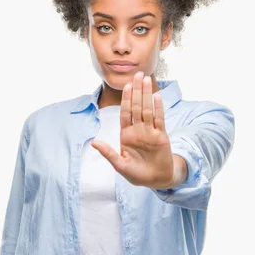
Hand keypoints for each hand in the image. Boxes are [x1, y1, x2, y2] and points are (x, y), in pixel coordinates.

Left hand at [91, 71, 175, 188]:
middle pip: (136, 106)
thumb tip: (94, 142)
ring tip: (146, 79)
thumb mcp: (119, 165)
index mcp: (127, 135)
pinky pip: (159, 119)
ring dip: (147, 94)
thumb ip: (108, 153)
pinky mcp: (161, 136)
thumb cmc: (137, 174)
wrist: (156, 180)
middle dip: (137, 90)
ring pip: (147, 109)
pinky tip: (157, 97)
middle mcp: (138, 130)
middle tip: (138, 74)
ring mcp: (150, 132)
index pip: (125, 113)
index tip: (126, 85)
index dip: (126, 99)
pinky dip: (158, 108)